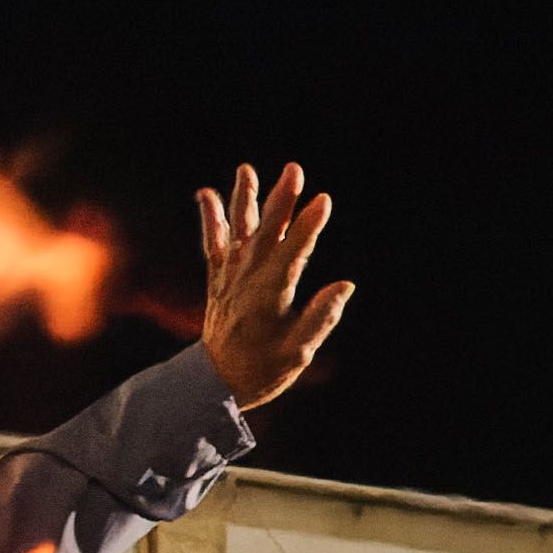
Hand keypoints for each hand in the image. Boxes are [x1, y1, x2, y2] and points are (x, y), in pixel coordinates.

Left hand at [197, 164, 354, 410]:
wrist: (215, 383)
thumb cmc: (263, 370)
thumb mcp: (298, 353)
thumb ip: (320, 318)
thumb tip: (344, 286)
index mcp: (270, 295)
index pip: (294, 253)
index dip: (309, 226)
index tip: (323, 200)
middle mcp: (247, 280)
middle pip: (267, 232)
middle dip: (282, 199)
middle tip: (294, 169)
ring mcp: (230, 277)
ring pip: (239, 231)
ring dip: (244, 199)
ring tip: (246, 169)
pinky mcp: (219, 280)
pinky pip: (213, 243)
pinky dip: (211, 219)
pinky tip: (208, 195)